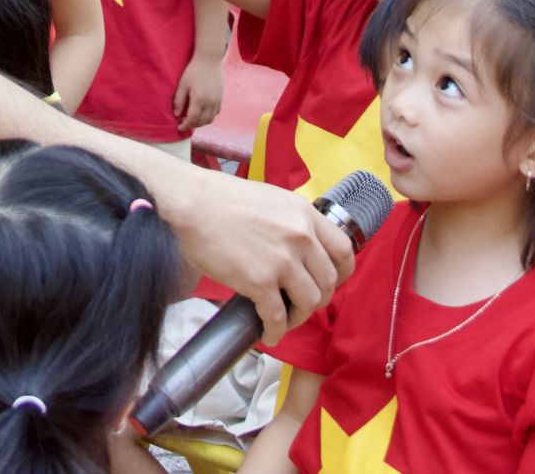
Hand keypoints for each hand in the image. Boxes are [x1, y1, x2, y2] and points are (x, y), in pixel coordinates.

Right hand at [159, 171, 352, 344]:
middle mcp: (300, 236)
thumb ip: (292, 222)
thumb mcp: (272, 200)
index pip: (344, 250)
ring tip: (284, 320)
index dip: (341, 273)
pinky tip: (267, 334)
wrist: (191, 203)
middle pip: (328, 281)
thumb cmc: (223, 200)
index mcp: (304, 214)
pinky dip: (275, 331)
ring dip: (298, 317)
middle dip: (318, 299)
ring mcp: (282, 260)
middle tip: (302, 304)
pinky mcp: (259, 281)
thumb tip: (301, 248)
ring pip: (309, 302)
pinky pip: (277, 316)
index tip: (331, 282)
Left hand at [173, 56, 222, 133]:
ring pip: (210, 120)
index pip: (192, 119)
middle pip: (201, 122)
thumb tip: (177, 115)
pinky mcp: (221, 98)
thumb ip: (179, 101)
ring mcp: (217, 101)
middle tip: (184, 123)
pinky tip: (202, 113)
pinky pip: (216, 113)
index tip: (179, 128)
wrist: (209, 60)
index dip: (185, 126)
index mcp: (199, 100)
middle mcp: (210, 103)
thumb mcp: (182, 85)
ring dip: (201, 122)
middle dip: (192, 125)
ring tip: (192, 119)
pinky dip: (208, 117)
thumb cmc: (193, 71)